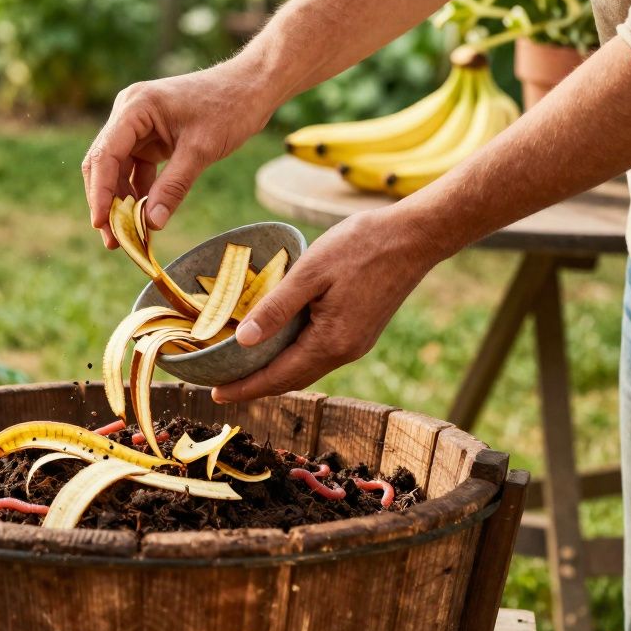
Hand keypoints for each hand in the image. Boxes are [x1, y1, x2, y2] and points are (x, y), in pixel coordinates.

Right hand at [82, 59, 276, 246]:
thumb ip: (173, 187)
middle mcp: (129, 114)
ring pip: (117, 170)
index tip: (100, 223)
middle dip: (106, 201)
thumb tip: (151, 225)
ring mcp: (138, 126)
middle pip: (104, 164)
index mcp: (135, 107)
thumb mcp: (201, 150)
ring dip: (121, 202)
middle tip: (112, 239)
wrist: (252, 87)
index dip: (100, 192)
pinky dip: (138, 193)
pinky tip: (143, 218)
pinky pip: (135, 169)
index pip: (105, 154)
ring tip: (126, 236)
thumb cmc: (229, 108)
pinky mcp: (150, 137)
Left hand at [211, 209, 443, 401]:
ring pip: (306, 369)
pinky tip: (276, 346)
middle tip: (221, 386)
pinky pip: (319, 355)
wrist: (415, 236)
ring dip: (274, 374)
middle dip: (255, 386)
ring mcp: (355, 344)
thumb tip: (243, 341)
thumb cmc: (361, 246)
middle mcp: (345, 351)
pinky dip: (293, 358)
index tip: (215, 394)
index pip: (278, 378)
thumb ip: (276, 308)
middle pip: (292, 380)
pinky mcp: (360, 332)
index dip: (245, 388)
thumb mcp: (310, 271)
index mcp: (331, 342)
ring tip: (242, 369)